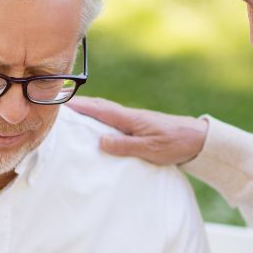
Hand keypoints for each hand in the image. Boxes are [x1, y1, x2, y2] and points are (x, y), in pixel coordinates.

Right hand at [69, 96, 208, 165]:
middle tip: (55, 106)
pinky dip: (98, 120)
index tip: (56, 103)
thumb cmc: (175, 143)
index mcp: (128, 118)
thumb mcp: (150, 149)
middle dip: (76, 105)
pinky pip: (111, 121)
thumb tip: (100, 141)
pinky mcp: (137, 127)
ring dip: (86, 112)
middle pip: (97, 107)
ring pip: (103, 113)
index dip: (77, 106)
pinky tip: (94, 128)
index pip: (97, 109)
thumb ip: (125, 145)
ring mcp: (132, 120)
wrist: (198, 139)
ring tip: (68, 116)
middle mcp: (128, 116)